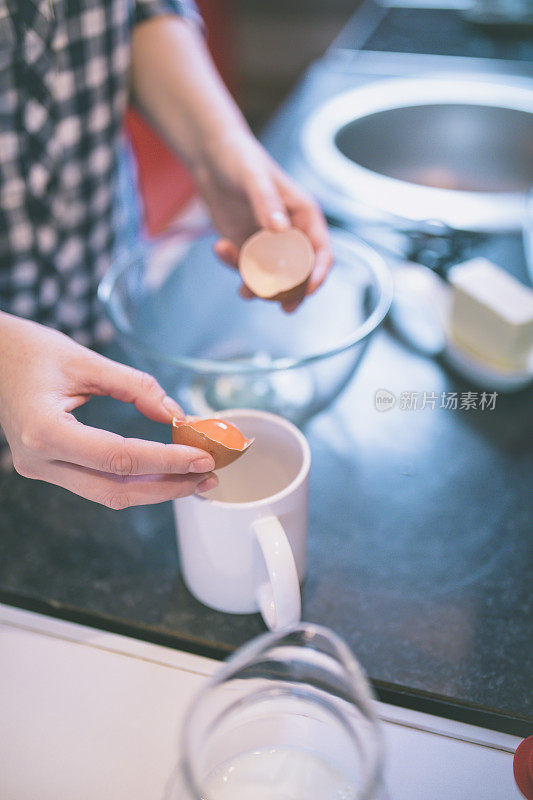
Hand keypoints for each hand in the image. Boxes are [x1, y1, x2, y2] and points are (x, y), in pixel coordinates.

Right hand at [0, 313, 217, 507]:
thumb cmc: (30, 351)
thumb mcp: (86, 360)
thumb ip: (136, 387)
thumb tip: (178, 415)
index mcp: (45, 431)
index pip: (118, 457)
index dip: (166, 461)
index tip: (203, 458)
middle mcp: (39, 460)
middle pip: (116, 489)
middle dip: (168, 486)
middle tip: (209, 477)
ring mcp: (41, 469)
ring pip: (108, 494)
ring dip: (155, 489)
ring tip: (196, 479)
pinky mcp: (48, 467)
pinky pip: (98, 483)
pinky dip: (135, 480)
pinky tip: (164, 472)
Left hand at [195, 133, 333, 311]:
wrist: (211, 158)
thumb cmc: (239, 158)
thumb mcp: (254, 177)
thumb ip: (267, 202)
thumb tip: (280, 230)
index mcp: (304, 216)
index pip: (321, 252)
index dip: (318, 274)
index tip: (308, 290)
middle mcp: (291, 233)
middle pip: (299, 274)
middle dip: (287, 291)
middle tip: (270, 300)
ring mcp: (269, 244)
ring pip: (272, 277)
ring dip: (258, 285)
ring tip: (241, 286)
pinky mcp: (248, 248)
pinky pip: (247, 269)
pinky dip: (236, 268)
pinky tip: (220, 249)